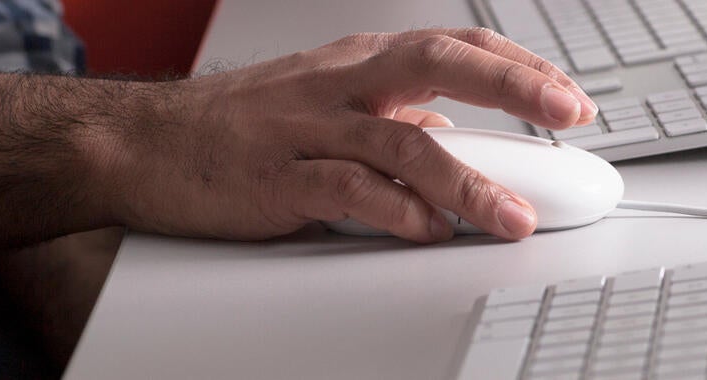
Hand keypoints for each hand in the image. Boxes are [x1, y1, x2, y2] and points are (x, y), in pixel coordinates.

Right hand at [0, 28, 591, 263]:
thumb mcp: (323, 106)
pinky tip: (425, 231)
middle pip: (442, 64)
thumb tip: (452, 138)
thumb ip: (389, 119)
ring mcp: (307, 129)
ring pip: (403, 140)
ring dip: (468, 180)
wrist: (138, 145)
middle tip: (568, 115)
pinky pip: (346, 191)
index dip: (518, 65)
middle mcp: (340, 85)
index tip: (568, 95)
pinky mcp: (276, 178)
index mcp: (358, 64)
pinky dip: (393, 212)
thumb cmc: (234, 129)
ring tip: (510, 216)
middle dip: (514, 88)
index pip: (455, 45)